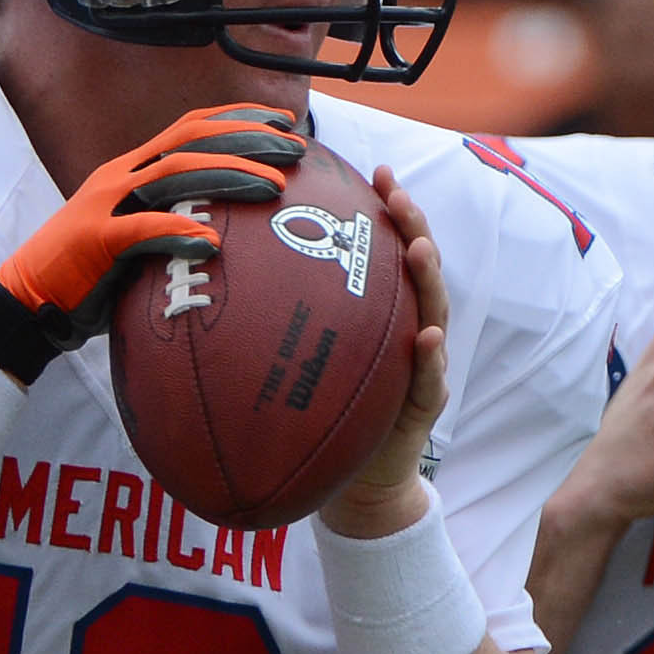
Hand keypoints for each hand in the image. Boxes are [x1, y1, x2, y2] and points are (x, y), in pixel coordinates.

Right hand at [0, 104, 306, 382]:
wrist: (26, 301)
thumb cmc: (89, 276)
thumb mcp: (138, 239)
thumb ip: (174, 223)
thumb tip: (230, 232)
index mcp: (131, 170)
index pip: (190, 128)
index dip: (237, 119)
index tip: (283, 124)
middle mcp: (120, 176)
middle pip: (190, 139)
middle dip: (246, 137)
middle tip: (294, 149)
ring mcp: (104, 204)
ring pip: (174, 172)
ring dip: (228, 175)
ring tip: (271, 188)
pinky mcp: (94, 240)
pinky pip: (142, 228)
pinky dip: (178, 230)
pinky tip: (211, 241)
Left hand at [320, 169, 449, 537]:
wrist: (353, 481)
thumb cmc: (326, 411)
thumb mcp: (305, 357)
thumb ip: (285, 319)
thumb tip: (219, 275)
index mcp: (383, 312)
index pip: (390, 251)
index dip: (389, 210)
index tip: (375, 172)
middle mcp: (410, 329)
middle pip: (420, 269)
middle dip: (414, 227)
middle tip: (398, 195)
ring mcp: (422, 365)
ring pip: (433, 313)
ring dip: (428, 278)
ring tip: (418, 248)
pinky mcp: (424, 405)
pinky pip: (430, 378)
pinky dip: (430, 357)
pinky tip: (426, 337)